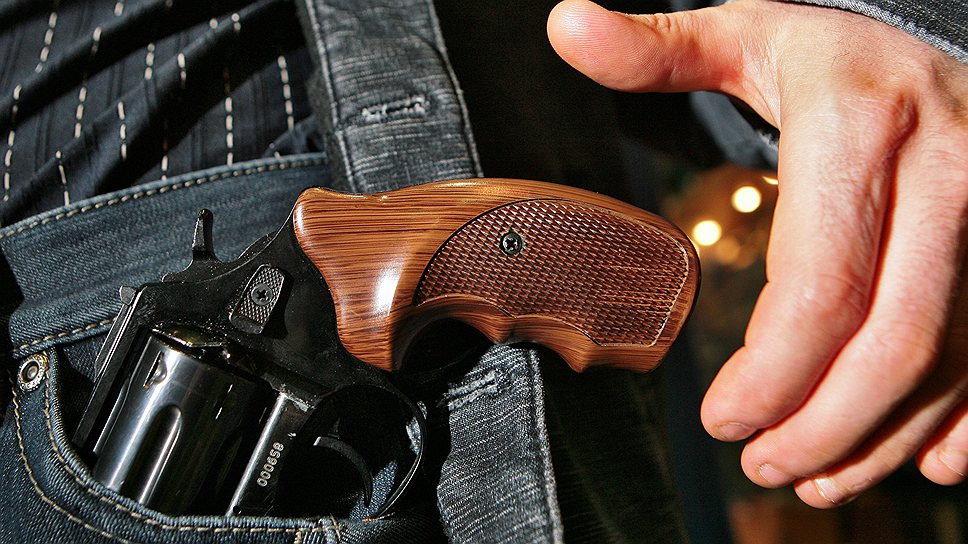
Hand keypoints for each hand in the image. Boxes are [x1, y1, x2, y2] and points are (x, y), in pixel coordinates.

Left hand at [548, 0, 967, 506]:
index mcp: (864, 125)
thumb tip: (567, 25)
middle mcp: (950, 178)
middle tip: (764, 464)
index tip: (723, 419)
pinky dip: (958, 423)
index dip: (772, 372)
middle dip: (822, 425)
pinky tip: (914, 458)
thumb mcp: (748, 36)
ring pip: (948, 365)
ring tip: (813, 475)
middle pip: (894, 343)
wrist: (941, 47)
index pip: (822, 283)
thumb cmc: (836, 58)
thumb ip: (659, 49)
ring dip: (878, 438)